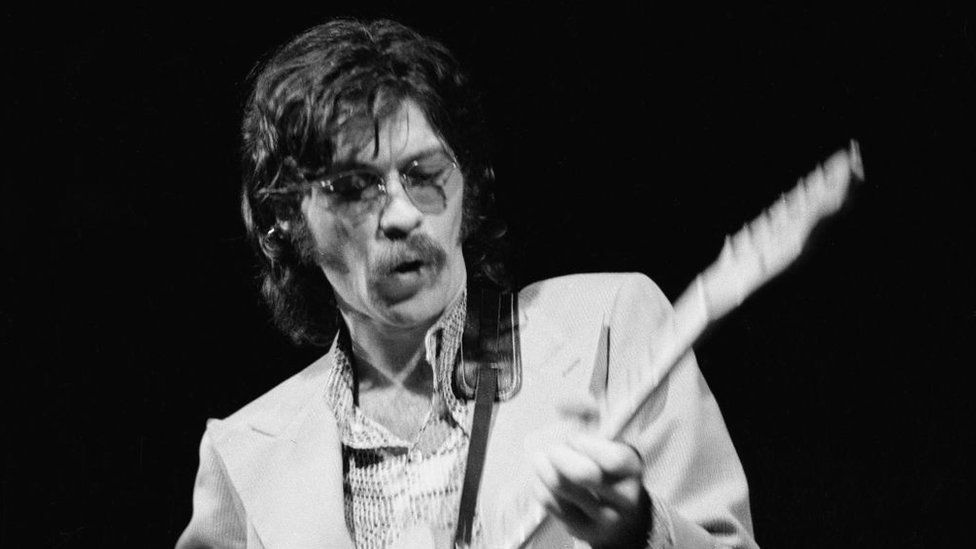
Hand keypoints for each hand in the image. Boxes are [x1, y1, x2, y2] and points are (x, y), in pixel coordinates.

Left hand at [531, 401, 650, 547]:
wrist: (623, 518)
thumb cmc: (610, 469)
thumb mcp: (610, 439)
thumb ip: (587, 412)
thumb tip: (563, 402)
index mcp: (633, 469)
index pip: (613, 458)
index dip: (586, 443)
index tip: (574, 438)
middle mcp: (623, 497)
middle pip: (584, 475)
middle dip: (560, 454)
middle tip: (551, 448)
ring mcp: (602, 518)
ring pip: (561, 487)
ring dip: (543, 466)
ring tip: (540, 457)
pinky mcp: (581, 529)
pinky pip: (550, 502)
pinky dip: (540, 483)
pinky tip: (543, 477)